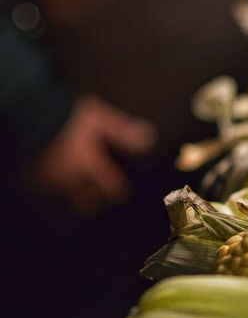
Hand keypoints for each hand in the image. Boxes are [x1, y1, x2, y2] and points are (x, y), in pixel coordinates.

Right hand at [29, 95, 155, 214]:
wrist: (27, 116)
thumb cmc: (67, 116)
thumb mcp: (100, 118)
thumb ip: (122, 132)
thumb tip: (150, 140)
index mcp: (92, 167)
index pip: (111, 188)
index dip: (117, 191)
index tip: (121, 193)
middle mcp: (72, 179)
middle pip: (86, 201)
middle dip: (93, 201)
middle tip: (97, 200)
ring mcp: (49, 181)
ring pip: (63, 199)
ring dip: (70, 197)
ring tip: (73, 194)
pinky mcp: (29, 176)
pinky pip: (41, 190)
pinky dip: (47, 189)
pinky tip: (48, 184)